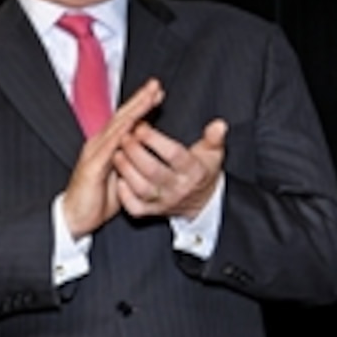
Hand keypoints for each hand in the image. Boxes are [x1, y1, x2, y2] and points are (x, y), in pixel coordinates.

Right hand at [62, 79, 164, 236]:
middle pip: (122, 116)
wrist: (75, 217)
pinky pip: (110, 147)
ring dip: (134, 110)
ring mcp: (95, 153)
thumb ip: (133, 159)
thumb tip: (148, 150)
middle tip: (156, 85)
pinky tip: (133, 123)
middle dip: (140, 99)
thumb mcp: (123, 174)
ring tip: (148, 96)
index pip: (126, 120)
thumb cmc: (99, 198)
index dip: (141, 105)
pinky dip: (122, 134)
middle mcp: (99, 144)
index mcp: (107, 145)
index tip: (158, 92)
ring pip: (117, 126)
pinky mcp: (93, 166)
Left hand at [114, 117, 228, 219]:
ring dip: (126, 169)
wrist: (203, 201)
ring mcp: (164, 202)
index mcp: (194, 171)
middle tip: (124, 136)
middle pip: (153, 171)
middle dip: (135, 152)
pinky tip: (118, 177)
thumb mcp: (213, 152)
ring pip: (141, 188)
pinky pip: (135, 208)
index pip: (173, 155)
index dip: (155, 140)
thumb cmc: (204, 170)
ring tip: (117, 152)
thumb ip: (214, 137)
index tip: (141, 126)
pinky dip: (124, 194)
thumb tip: (219, 124)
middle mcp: (179, 188)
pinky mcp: (153, 212)